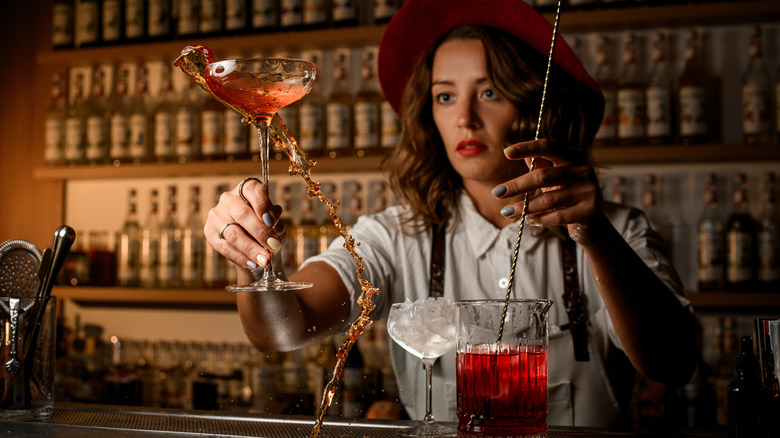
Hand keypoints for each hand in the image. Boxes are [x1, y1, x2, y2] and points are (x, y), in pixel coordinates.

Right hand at [204, 178, 285, 270]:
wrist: (252, 242)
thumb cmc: (266, 228)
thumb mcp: (275, 222)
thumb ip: (275, 222)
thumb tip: (273, 225)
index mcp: (246, 190)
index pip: (252, 190)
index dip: (262, 205)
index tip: (272, 221)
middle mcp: (229, 199)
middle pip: (242, 214)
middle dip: (260, 232)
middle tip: (274, 246)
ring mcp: (217, 215)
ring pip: (233, 233)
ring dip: (251, 249)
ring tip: (265, 260)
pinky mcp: (209, 232)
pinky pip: (225, 247)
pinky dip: (241, 257)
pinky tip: (253, 264)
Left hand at [492, 138, 606, 244]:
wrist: (592, 223)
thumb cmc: (567, 196)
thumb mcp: (554, 179)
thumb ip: (540, 166)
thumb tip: (519, 155)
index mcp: (573, 156)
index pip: (548, 146)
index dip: (527, 148)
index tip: (506, 152)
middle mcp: (583, 170)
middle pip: (543, 175)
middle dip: (517, 185)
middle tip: (497, 192)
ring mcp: (589, 190)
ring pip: (548, 199)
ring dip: (524, 207)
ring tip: (507, 212)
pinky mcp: (590, 210)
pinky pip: (557, 216)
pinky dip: (540, 219)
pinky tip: (529, 221)